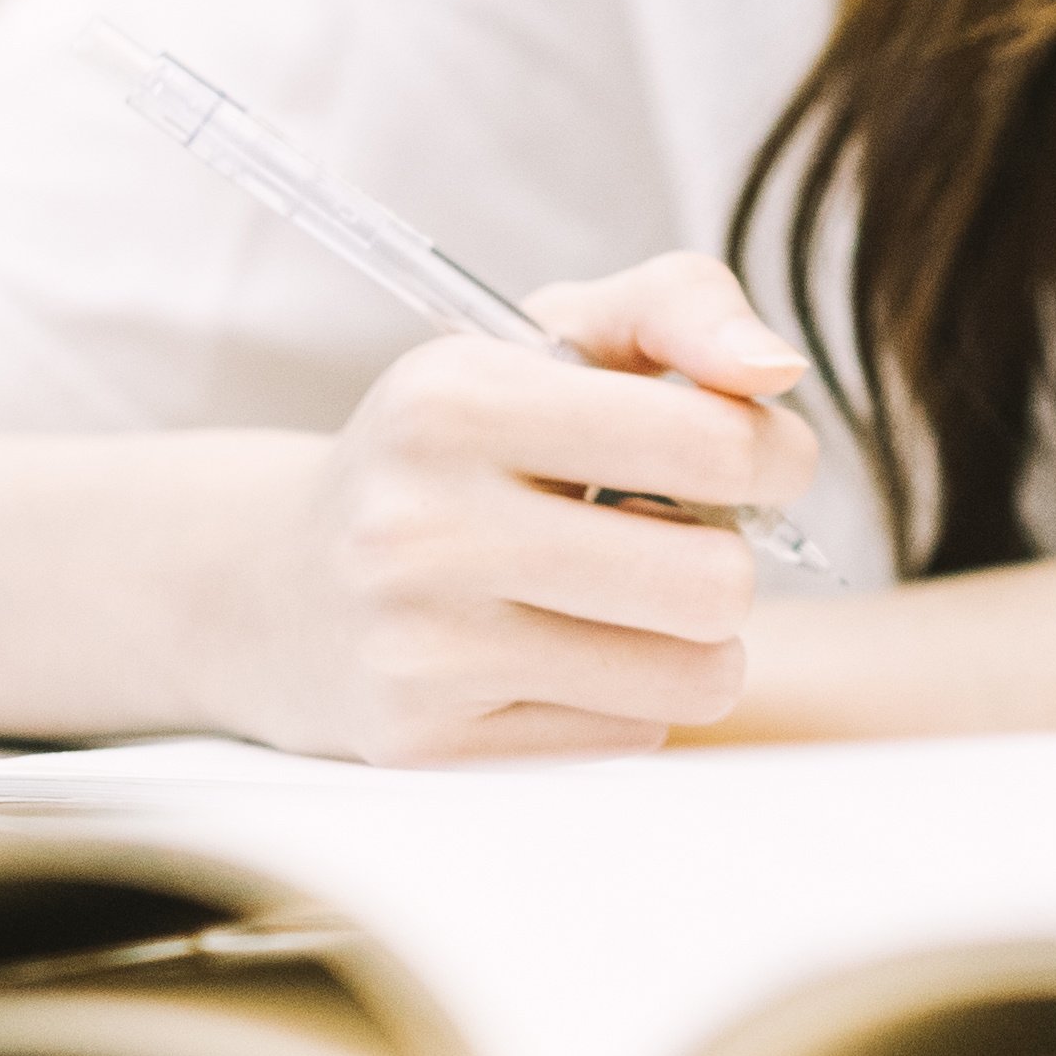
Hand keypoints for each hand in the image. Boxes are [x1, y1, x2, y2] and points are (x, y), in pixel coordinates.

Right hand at [208, 252, 823, 765]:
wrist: (275, 587)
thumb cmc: (455, 447)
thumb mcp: (549, 336)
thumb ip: (682, 307)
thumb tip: (779, 371)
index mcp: (457, 400)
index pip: (713, 442)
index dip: (774, 454)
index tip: (751, 458)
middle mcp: (423, 529)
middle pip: (715, 582)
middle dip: (726, 559)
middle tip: (673, 535)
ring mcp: (420, 651)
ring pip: (692, 675)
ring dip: (689, 639)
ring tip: (622, 597)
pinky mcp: (429, 747)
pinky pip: (631, 736)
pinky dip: (626, 696)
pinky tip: (558, 653)